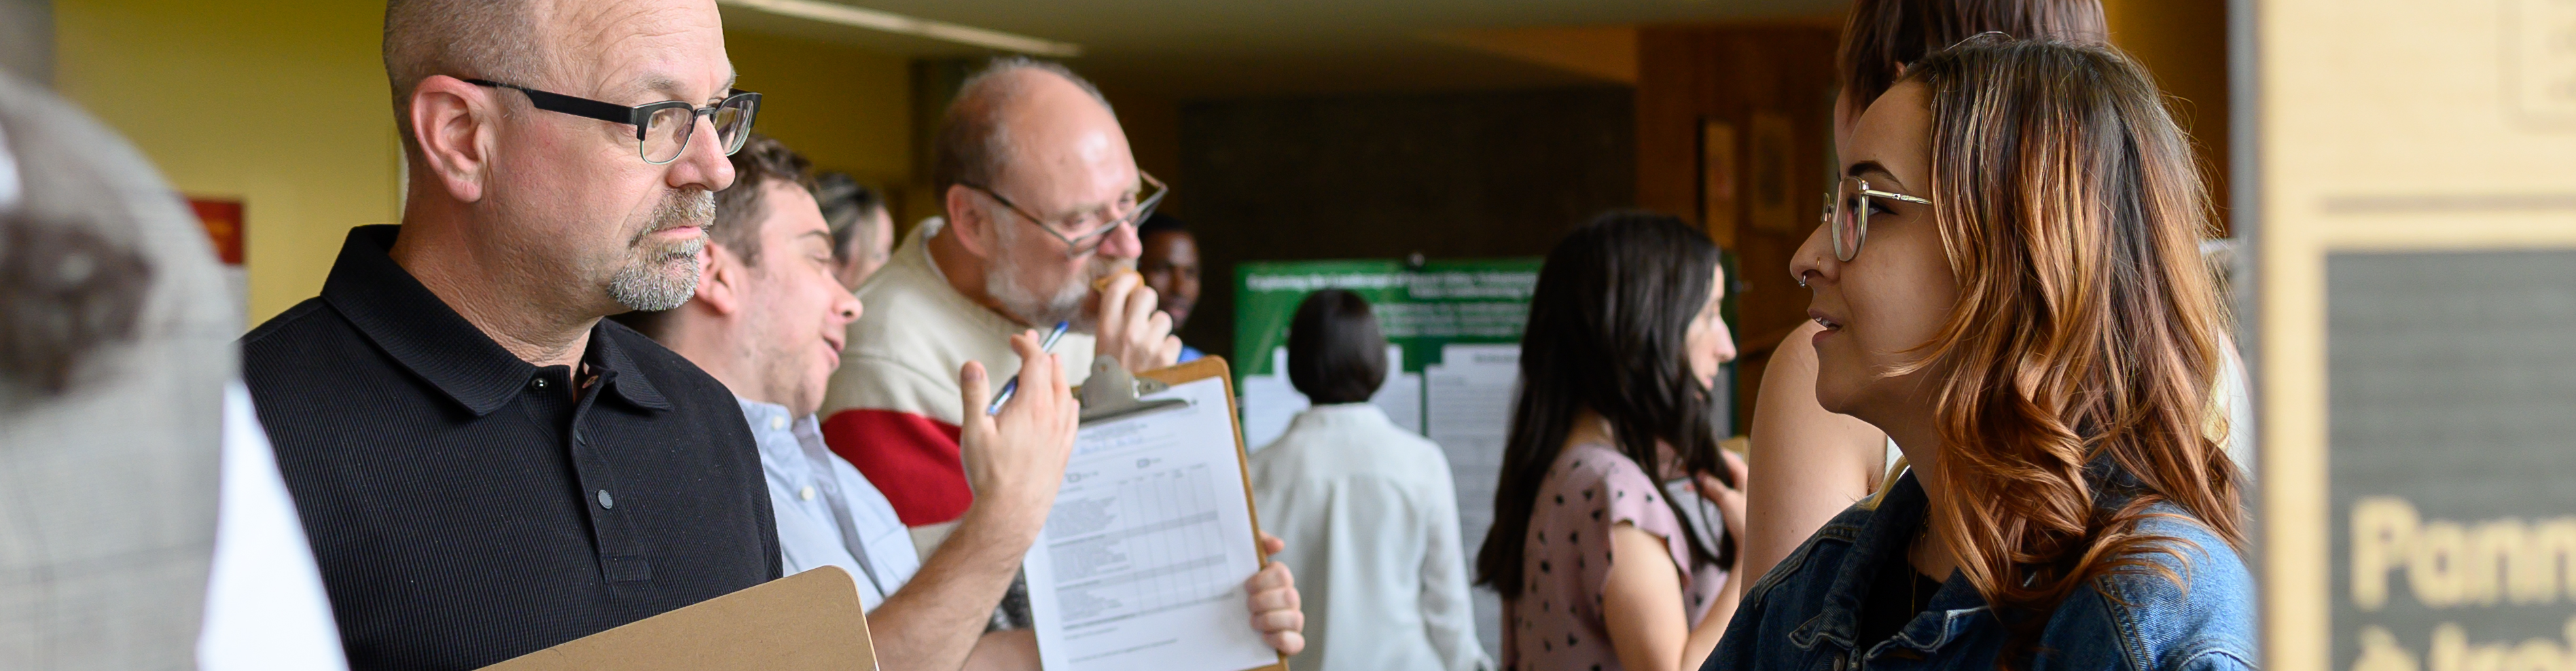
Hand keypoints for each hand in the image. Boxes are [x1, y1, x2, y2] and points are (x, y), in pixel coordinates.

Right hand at [956, 330, 1081, 535]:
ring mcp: (1061, 434)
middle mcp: (1052, 417)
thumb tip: (972, 365)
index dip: (1027, 346)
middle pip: (1053, 374)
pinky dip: (1069, 401)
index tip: (1015, 341)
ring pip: (1066, 394)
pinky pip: (1073, 417)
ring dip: (1057, 375)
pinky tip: (1069, 402)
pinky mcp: (1063, 451)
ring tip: (1052, 365)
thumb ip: (974, 394)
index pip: (1036, 362)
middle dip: (1042, 355)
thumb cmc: (991, 475)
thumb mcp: (974, 430)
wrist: (1011, 512)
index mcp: (1031, 406)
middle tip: (1031, 345)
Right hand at [1093, 270, 1181, 372]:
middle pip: (1146, 294)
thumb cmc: (1111, 377)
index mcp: (1107, 328)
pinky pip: (1174, 339)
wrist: (1122, 408)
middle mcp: (1128, 332)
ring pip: (1163, 318)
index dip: (1127, 279)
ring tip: (1149, 346)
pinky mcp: (1167, 356)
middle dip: (1148, 302)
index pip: (1117, 289)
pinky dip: (1168, 348)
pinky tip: (1158, 360)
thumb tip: (1125, 296)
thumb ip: (1112, 322)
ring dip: (1159, 330)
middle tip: (1145, 313)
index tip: (1132, 281)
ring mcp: (1149, 344)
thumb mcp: (1101, 346)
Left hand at [1244, 532, 1304, 655]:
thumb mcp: (1239, 562)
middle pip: (1289, 596)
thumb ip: (1256, 545)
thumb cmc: (1232, 587)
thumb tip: (1278, 544)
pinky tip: (1265, 637)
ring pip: (1296, 619)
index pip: (1282, 574)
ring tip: (1253, 622)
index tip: (1246, 586)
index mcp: (1277, 580)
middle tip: (1248, 605)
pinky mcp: (1289, 641)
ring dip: (1271, 620)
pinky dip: (1282, 640)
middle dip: (1264, 602)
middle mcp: (1288, 599)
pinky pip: (1297, 643)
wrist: (1217, 621)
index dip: (1264, 581)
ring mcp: (1290, 620)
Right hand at [1692, 449, 1749, 568]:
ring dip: (1703, 482)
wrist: (1753, 547)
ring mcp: (1740, 492)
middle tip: (1684, 469)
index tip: (1694, 455)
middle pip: (1721, 469)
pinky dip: (1708, 492)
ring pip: (1719, 481)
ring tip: (1686, 485)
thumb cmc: (1745, 521)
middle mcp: (1745, 481)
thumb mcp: (1727, 500)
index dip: (1710, 454)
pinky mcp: (1736, 503)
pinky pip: (1720, 492)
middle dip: (1703, 469)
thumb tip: (1700, 474)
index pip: (1727, 457)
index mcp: (1747, 475)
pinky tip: (1695, 492)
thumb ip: (1713, 485)